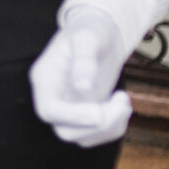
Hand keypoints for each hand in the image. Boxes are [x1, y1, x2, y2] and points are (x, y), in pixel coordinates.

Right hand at [29, 4, 131, 148]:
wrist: (100, 34)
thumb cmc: (91, 30)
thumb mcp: (87, 37)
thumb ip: (83, 60)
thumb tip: (82, 87)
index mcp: (45, 79)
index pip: (48, 110)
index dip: (72, 117)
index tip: (99, 113)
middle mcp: (53, 98)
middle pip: (65, 131)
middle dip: (98, 125)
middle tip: (121, 103)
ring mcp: (69, 110)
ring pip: (82, 138)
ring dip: (110, 128)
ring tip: (123, 101)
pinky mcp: (85, 116)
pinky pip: (97, 135)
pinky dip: (115, 128)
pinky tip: (121, 104)